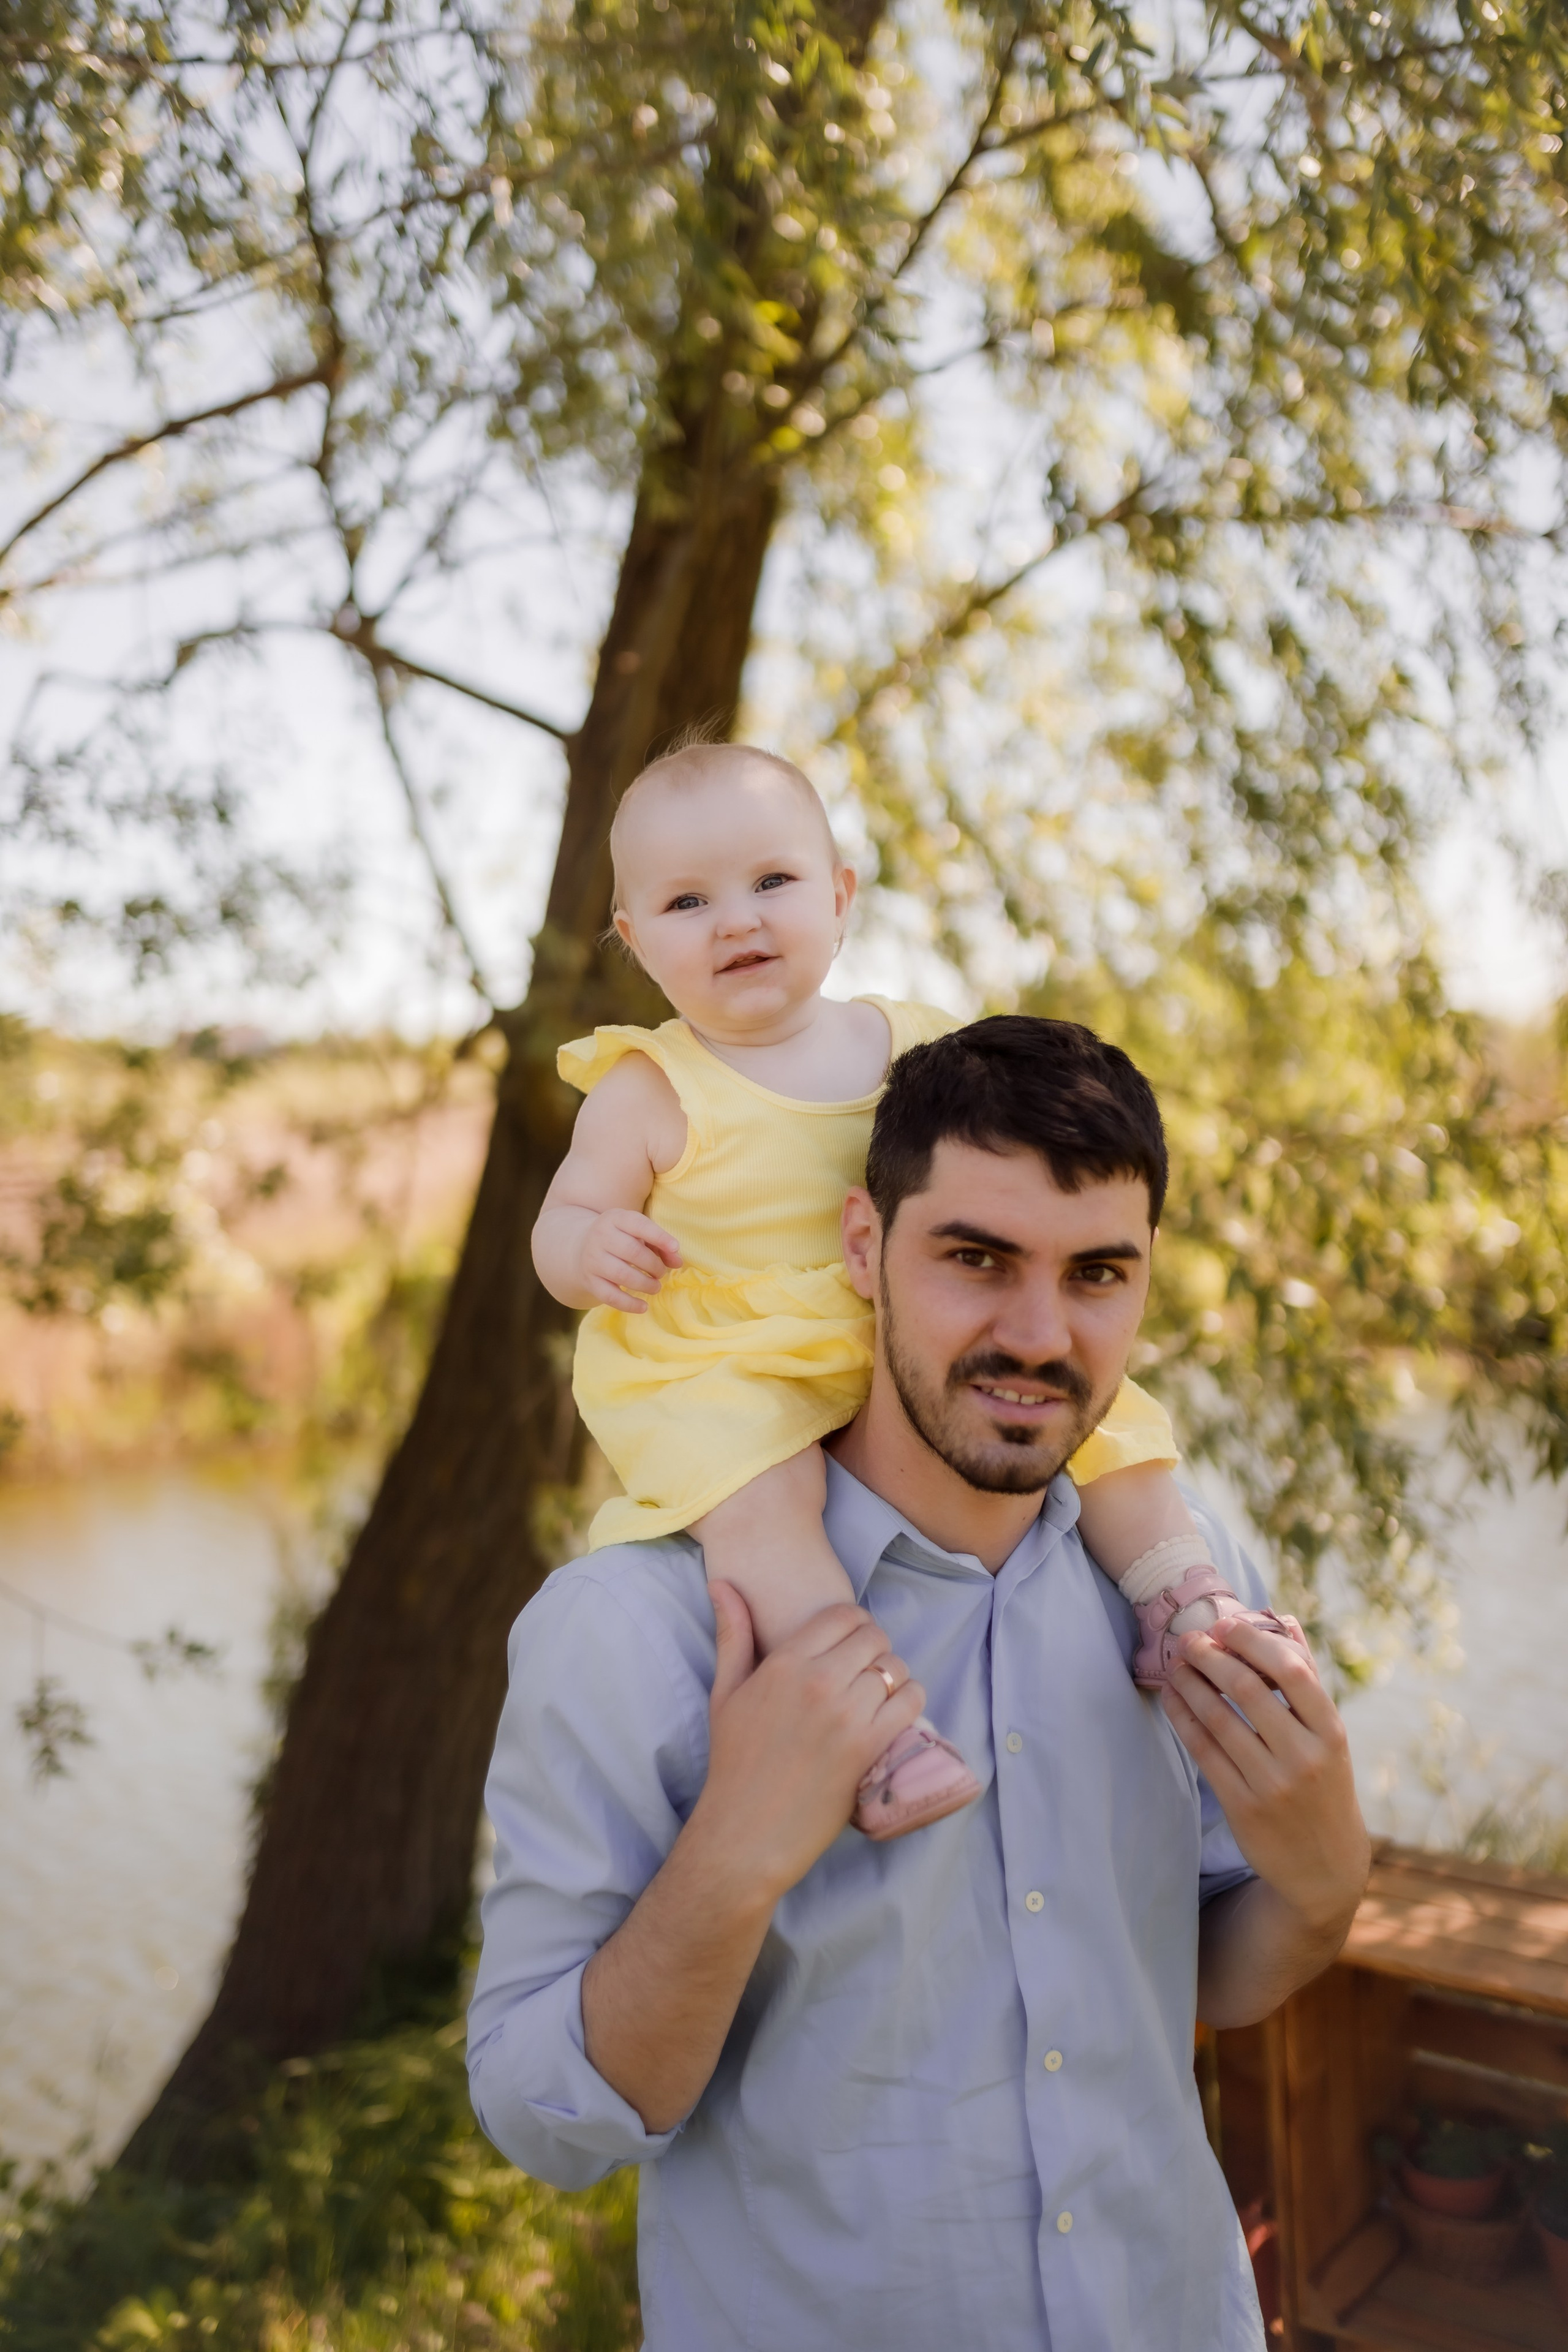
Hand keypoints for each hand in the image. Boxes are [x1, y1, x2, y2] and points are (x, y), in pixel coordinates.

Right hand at [578, 1208, 681, 1310]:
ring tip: (655, 1286)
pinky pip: (610, 1296)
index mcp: (615, 1219)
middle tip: (661, 1273)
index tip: (675, 1248)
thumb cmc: (620, 1239)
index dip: (659, 1237)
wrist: (580, 1248)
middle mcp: (600, 1237)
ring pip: (622, 1275)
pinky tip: (643, 1306)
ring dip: (645, 1284)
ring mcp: (592, 1259)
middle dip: (654, 1266)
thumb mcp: (637, 1233)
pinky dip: (629, 1304)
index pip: (639, 1225)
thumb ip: (660, 1244)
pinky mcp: (589, 1281)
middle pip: (633, 1252)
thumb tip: (677, 1262)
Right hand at [695, 1583, 925, 1906]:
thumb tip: (721, 1582)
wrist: (746, 1831)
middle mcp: (818, 1682)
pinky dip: (910, 1703)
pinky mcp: (868, 1747)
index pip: (843, 1615)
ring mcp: (846, 1715)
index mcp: (784, 1664)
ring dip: (894, 1677)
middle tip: (864, 1672)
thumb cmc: (733, 1763)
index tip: (849, 1644)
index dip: (853, 1624)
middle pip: (874, 1637)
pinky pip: (911, 1702)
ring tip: (878, 1696)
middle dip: (874, 1649)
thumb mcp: (725, 1693)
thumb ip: (732, 1634)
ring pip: (896, 1668)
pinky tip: (892, 1715)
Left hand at [1163, 1620, 1369, 1937]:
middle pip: (1247, 1689)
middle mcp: (1303, 1756)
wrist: (1325, 1867)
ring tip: (1176, 1664)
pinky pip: (1203, 1752)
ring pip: (1218, 1719)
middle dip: (1210, 1656)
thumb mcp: (1327, 1737)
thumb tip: (1283, 1620)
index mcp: (1330, 1732)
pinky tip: (1172, 1699)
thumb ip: (1305, 1679)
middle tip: (1189, 1639)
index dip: (1252, 1641)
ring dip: (1190, 1684)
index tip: (1225, 1625)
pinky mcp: (1243, 1807)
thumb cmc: (1324, 1785)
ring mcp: (1271, 1783)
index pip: (1291, 1670)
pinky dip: (1183, 1719)